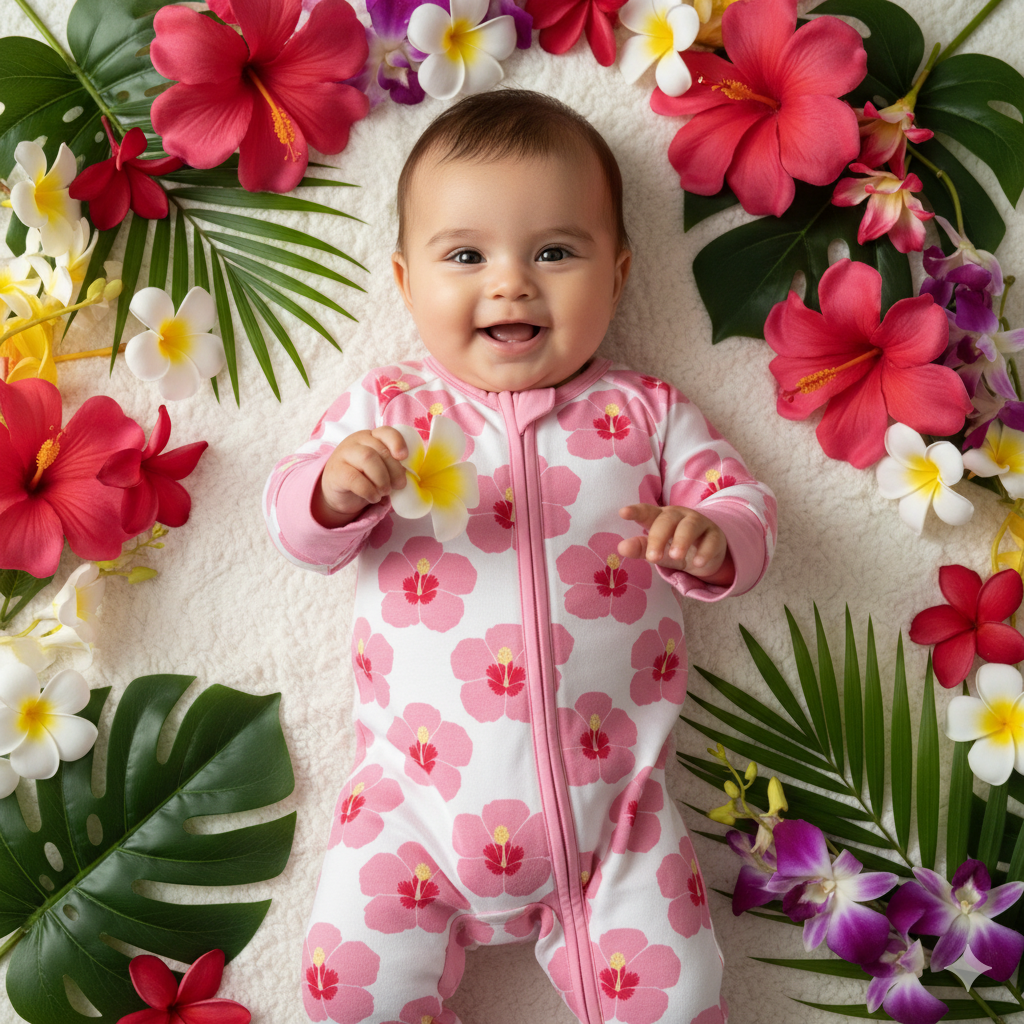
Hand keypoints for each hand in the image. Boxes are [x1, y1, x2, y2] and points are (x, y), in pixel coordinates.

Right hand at [313, 427, 407, 527]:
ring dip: (382, 479)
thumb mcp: (381, 469)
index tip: (404, 457)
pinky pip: (355, 478)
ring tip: (385, 492)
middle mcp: (356, 441)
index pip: (386, 432)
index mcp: (371, 437)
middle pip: (380, 449)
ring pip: (368, 458)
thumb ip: (393, 467)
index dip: (397, 442)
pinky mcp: (336, 472)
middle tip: (398, 485)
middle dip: (394, 469)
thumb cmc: (364, 478)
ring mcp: (344, 454)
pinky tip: (373, 497)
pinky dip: (369, 490)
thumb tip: (407, 475)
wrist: (338, 493)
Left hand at [618, 503, 733, 583]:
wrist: (706, 553)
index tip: (623, 513)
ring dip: (682, 540)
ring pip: (690, 526)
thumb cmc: (674, 547)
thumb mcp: (657, 550)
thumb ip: (641, 548)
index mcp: (661, 517)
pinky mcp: (715, 535)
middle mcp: (679, 516)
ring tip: (675, 556)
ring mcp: (699, 523)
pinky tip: (697, 564)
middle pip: (668, 520)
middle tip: (652, 558)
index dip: (636, 511)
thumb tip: (621, 548)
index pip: (647, 512)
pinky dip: (705, 552)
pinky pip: (711, 540)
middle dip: (659, 537)